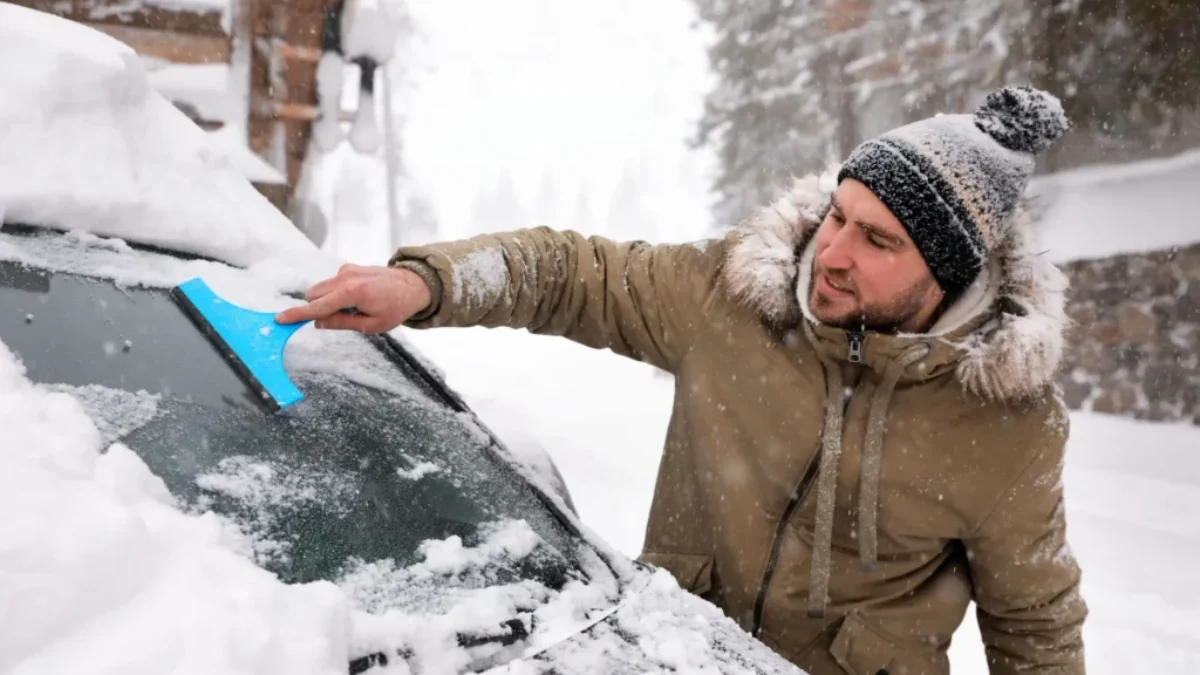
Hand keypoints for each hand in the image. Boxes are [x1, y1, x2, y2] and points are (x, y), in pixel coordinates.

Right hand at [274, 264, 431, 333]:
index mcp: (351, 294)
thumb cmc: (395, 307)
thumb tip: (319, 323)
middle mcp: (345, 278)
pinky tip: (357, 297)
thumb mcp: (371, 325)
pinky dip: (336, 292)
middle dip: (317, 308)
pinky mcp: (349, 267)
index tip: (280, 319)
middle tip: (339, 318)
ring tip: (353, 308)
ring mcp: (347, 270)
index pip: (317, 307)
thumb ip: (342, 323)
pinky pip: (332, 283)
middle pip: (314, 295)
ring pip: (321, 288)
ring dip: (328, 300)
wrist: (413, 285)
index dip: (297, 315)